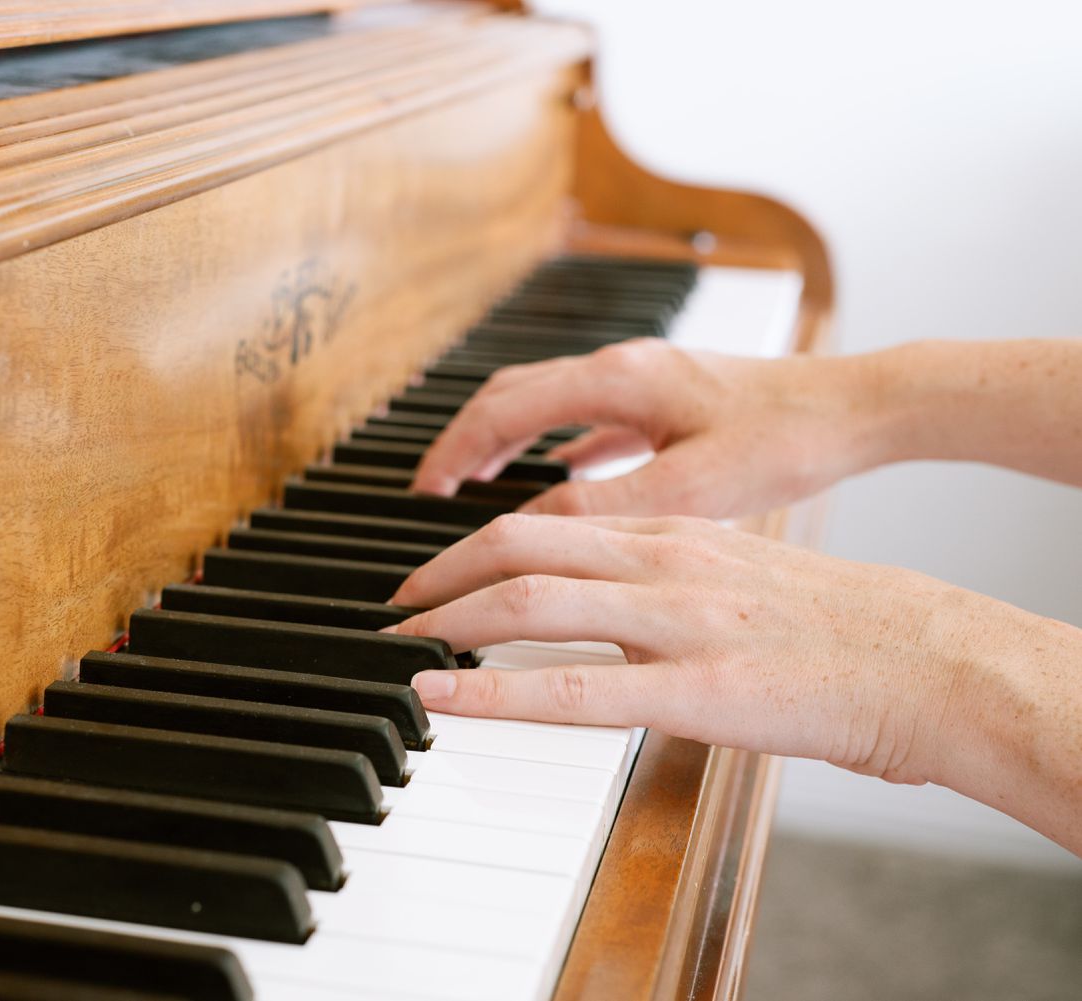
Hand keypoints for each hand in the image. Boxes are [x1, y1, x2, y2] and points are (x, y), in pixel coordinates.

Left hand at [386, 513, 1081, 854]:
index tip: (434, 577)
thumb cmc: (843, 626)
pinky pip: (573, 688)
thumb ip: (669, 577)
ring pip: (532, 599)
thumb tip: (611, 596)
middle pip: (520, 542)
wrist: (933, 660)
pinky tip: (443, 697)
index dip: (472, 548)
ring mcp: (677, 622)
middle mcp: (665, 562)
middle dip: (440, 574)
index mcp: (677, 533)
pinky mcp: (696, 690)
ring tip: (398, 646)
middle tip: (393, 608)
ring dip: (448, 620)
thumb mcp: (740, 574)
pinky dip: (493, 689)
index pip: (547, 519)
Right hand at [411, 339, 878, 518]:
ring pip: (546, 401)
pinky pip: (587, 414)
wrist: (858, 409)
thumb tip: (523, 527)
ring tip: (474, 485)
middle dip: (463, 443)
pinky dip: (553, 442)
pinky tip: (554, 471)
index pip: (502, 410)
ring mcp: (643, 380)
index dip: (452, 454)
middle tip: (430, 491)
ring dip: (504, 440)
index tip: (421, 495)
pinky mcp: (666, 398)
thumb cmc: (788, 440)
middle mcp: (622, 368)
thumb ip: (600, 505)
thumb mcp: (689, 489)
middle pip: (511, 396)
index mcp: (618, 379)